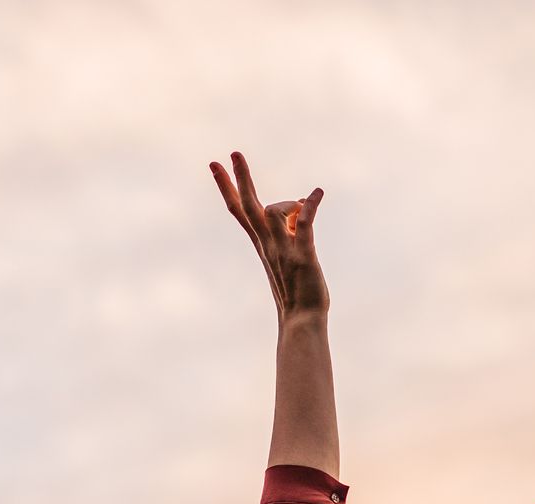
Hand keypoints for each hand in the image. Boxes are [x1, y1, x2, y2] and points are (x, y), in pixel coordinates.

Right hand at [211, 151, 327, 318]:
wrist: (302, 321)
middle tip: (233, 153)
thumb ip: (291, 229)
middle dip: (240, 178)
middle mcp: (267, 244)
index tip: (216, 166)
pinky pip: (304, 223)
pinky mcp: (302, 255)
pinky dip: (310, 206)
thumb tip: (299, 205)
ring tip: (308, 203)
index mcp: (262, 244)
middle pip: (247, 206)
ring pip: (274, 212)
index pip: (239, 211)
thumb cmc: (298, 291)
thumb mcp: (291, 253)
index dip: (227, 187)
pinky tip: (318, 193)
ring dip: (290, 203)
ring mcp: (283, 250)